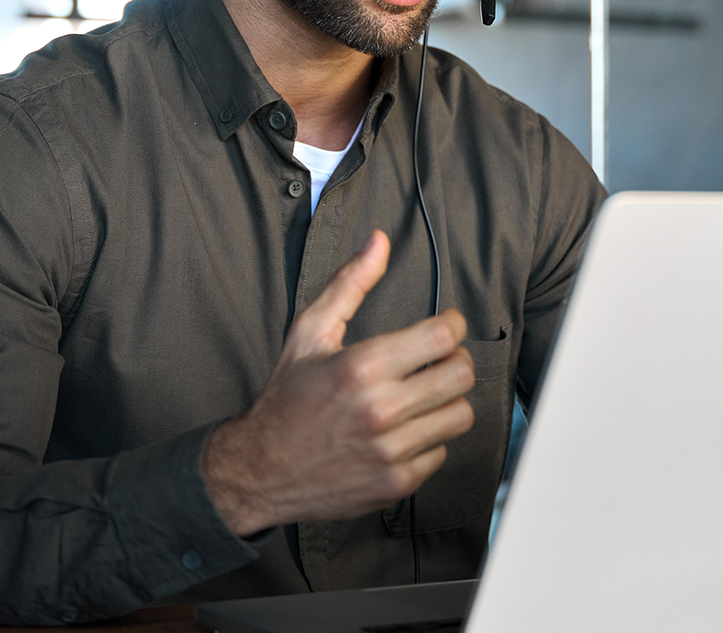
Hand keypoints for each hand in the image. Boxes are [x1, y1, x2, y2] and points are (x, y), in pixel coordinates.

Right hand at [201, 230, 475, 535]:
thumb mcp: (310, 331)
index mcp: (362, 366)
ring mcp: (391, 450)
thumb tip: (379, 241)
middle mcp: (380, 409)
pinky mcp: (396, 482)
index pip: (442, 336)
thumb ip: (350, 283)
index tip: (444, 326)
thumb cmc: (287, 396)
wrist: (260, 468)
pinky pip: (442, 451)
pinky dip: (430, 438)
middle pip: (461, 374)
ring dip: (448, 399)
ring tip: (425, 393)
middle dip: (455, 359)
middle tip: (438, 359)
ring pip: (460, 414)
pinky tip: (406, 428)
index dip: (452, 325)